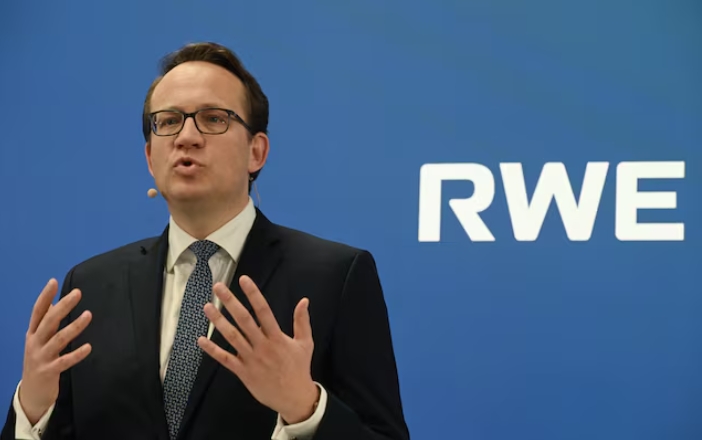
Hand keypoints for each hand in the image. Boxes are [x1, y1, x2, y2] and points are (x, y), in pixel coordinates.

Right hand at [19, 279, 91, 424]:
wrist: (31, 393)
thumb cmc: (39, 361)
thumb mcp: (38, 341)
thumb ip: (46, 323)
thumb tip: (55, 303)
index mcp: (32, 334)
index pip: (37, 312)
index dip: (45, 297)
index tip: (53, 281)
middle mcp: (34, 343)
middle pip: (48, 321)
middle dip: (63, 306)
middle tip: (77, 293)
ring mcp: (40, 358)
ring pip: (58, 339)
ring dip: (74, 326)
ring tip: (88, 314)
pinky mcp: (48, 371)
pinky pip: (64, 361)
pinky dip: (77, 354)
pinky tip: (89, 347)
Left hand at [197, 276, 318, 423]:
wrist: (294, 397)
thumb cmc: (299, 368)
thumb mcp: (305, 343)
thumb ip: (302, 321)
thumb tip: (304, 300)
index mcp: (277, 337)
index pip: (263, 311)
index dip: (253, 294)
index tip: (244, 280)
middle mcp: (262, 346)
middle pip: (244, 320)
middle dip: (231, 302)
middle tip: (218, 287)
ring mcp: (251, 359)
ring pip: (232, 337)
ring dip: (218, 321)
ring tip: (207, 306)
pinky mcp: (243, 372)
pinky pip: (225, 359)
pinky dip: (212, 350)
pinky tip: (201, 339)